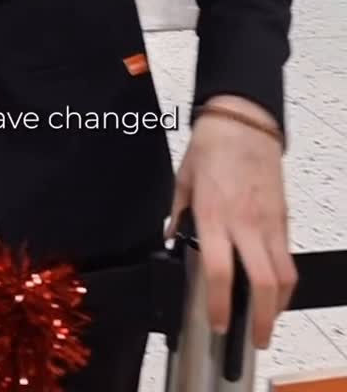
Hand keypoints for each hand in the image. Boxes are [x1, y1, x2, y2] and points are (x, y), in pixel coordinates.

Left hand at [167, 95, 296, 349]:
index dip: (219, 303)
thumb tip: (171, 237)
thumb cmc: (212, 145)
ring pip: (283, 275)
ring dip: (277, 305)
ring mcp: (268, 222)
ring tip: (265, 320)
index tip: (216, 321)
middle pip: (263, 284)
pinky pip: (288, 257)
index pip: (220, 271)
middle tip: (252, 337)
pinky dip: (284, 280)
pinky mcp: (283, 217)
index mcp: (214, 215)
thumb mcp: (183, 180)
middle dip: (260, 319)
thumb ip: (178, 214)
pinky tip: (273, 288)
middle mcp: (245, 223)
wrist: (243, 120)